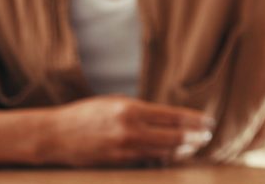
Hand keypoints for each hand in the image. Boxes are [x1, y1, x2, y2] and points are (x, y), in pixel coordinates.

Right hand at [39, 95, 214, 166]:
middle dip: (195, 137)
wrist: (55, 135)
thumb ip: (143, 111)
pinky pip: (149, 161)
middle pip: (175, 137)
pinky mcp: (119, 163)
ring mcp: (125, 149)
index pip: (174, 117)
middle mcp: (131, 130)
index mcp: (131, 109)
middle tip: (208, 136)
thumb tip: (172, 119)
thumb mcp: (116, 102)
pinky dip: (165, 157)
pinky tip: (175, 154)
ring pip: (165, 152)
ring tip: (195, 145)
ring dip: (184, 149)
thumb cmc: (87, 114)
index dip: (196, 120)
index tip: (209, 121)